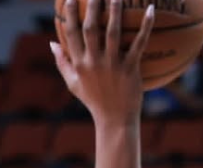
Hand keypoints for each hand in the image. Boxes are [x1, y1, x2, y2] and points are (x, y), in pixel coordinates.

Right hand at [51, 0, 154, 125]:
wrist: (115, 120)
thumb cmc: (94, 101)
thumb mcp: (73, 84)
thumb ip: (62, 62)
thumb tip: (51, 42)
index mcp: (79, 63)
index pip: (71, 33)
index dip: (69, 14)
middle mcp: (94, 62)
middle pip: (90, 28)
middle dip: (91, 7)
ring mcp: (113, 65)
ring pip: (112, 33)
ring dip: (114, 11)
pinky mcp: (131, 69)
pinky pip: (139, 44)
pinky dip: (146, 27)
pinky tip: (152, 10)